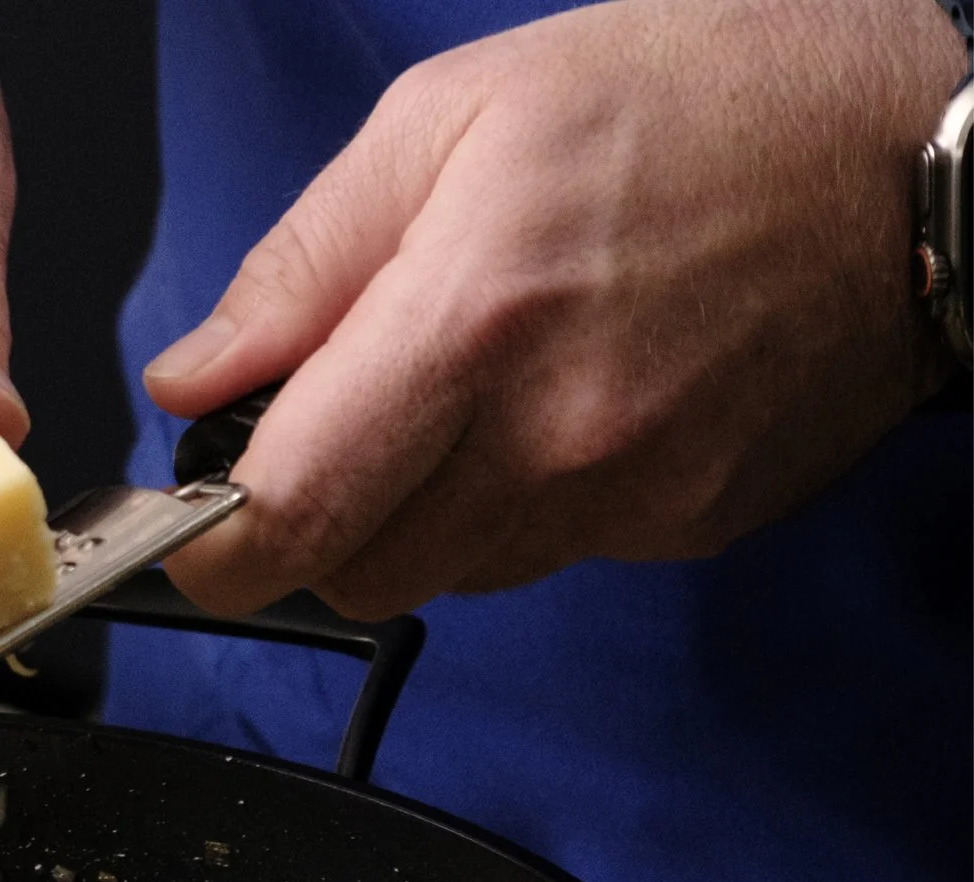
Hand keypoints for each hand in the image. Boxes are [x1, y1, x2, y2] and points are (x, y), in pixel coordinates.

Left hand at [144, 0, 965, 620]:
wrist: (908, 153)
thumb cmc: (690, 99)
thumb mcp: (451, 117)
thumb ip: (300, 266)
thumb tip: (192, 380)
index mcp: (472, 319)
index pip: (292, 511)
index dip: (209, 547)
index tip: (185, 533)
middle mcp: (552, 435)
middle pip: (352, 572)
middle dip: (305, 526)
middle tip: (321, 435)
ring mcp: (630, 495)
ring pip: (442, 577)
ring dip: (409, 516)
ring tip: (460, 391)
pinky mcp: (686, 526)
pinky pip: (542, 558)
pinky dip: (510, 507)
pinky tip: (553, 406)